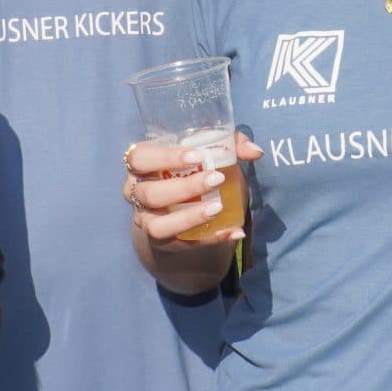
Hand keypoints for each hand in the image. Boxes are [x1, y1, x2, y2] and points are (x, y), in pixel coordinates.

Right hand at [124, 134, 259, 246]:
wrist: (178, 205)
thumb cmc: (190, 168)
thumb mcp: (206, 151)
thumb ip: (229, 146)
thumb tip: (255, 151)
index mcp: (141, 164)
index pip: (139, 158)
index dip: (164, 157)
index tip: (197, 156)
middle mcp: (136, 192)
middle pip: (150, 193)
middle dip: (184, 187)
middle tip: (217, 179)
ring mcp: (145, 219)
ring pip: (157, 225)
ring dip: (189, 217)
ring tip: (217, 208)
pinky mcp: (162, 241)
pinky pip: (180, 244)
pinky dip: (208, 239)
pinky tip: (231, 232)